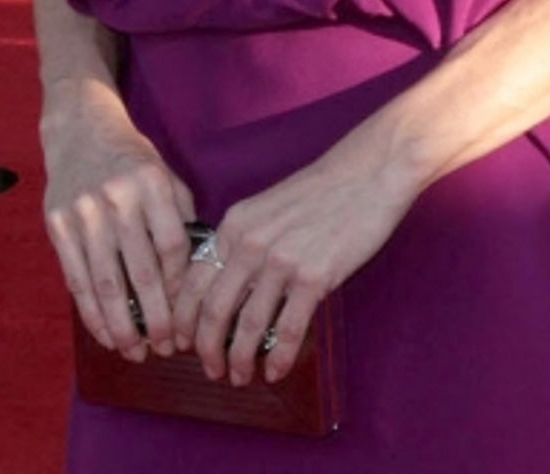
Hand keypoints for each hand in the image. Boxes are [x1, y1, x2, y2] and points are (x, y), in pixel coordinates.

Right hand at [41, 84, 197, 361]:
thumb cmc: (131, 158)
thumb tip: (194, 270)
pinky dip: (91, 313)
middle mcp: (116, 197)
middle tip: (167, 349)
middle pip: (140, 271)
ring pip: (106, 283)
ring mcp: (83, 212)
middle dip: (156, 317)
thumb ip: (180, 215)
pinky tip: (105, 335)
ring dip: (122, 326)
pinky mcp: (57, 225)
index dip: (180, 284)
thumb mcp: (164, 172)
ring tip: (136, 353)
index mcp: (151, 182)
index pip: (172, 245)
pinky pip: (77, 280)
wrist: (79, 128)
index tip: (188, 311)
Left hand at [169, 125, 416, 387]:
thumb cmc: (322, 189)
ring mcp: (282, 260)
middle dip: (206, 349)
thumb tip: (229, 287)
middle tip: (210, 370)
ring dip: (239, 360)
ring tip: (239, 377)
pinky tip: (275, 372)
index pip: (194, 281)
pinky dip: (278, 358)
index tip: (181, 342)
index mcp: (235, 224)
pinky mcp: (314, 277)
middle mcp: (251, 243)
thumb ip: (244, 241)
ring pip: (247, 326)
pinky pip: (288, 330)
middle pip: (213, 310)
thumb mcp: (267, 207)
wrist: (368, 172)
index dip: (184, 319)